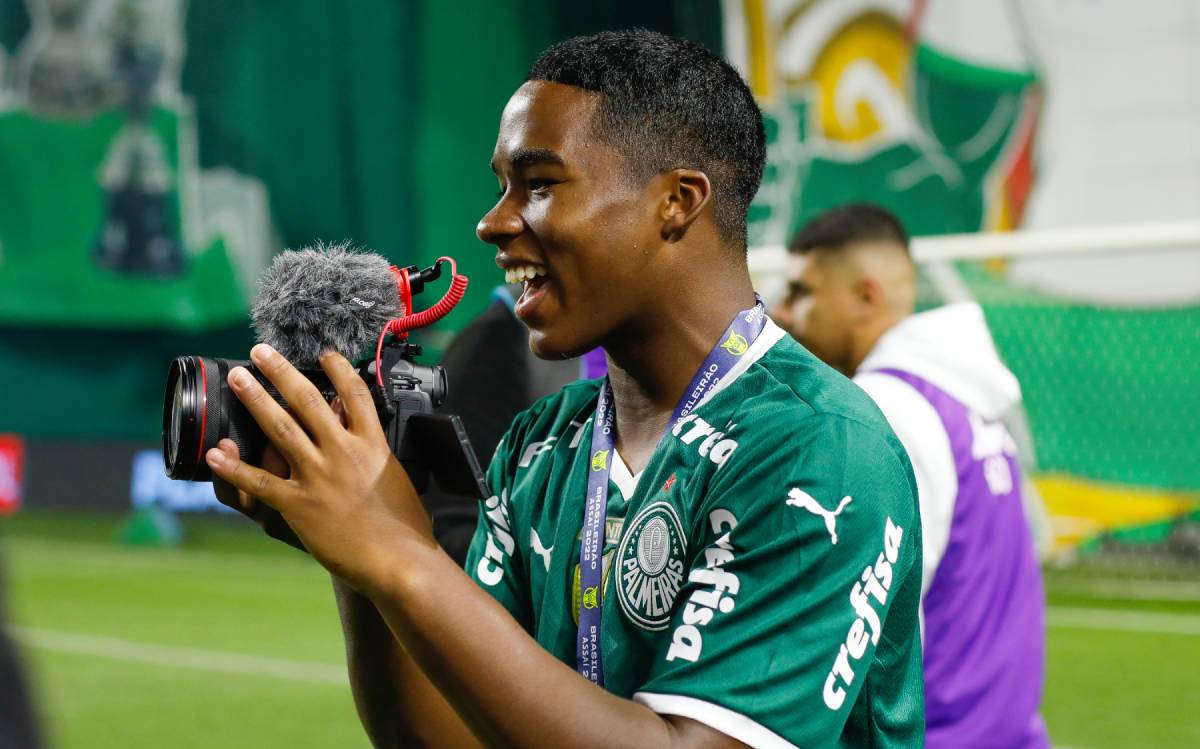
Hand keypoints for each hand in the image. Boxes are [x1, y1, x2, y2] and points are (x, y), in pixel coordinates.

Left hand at [204, 344, 435, 594]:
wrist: (399, 561)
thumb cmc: (407, 527)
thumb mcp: (398, 477)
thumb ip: (378, 454)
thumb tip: (366, 435)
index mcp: (373, 445)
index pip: (355, 394)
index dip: (339, 370)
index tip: (324, 355)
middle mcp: (343, 452)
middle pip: (307, 400)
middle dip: (281, 372)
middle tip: (260, 352)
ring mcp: (318, 476)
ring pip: (280, 429)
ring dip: (256, 400)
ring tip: (239, 378)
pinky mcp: (299, 505)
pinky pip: (259, 481)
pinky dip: (235, 468)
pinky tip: (217, 453)